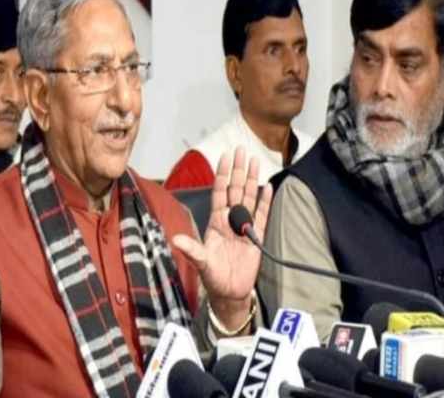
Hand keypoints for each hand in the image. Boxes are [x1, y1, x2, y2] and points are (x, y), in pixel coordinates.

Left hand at [172, 146, 270, 328]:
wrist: (230, 293)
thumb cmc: (213, 277)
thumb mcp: (201, 262)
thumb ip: (191, 250)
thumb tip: (174, 240)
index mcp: (216, 221)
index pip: (219, 192)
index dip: (222, 174)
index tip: (224, 156)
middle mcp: (230, 220)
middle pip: (235, 189)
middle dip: (238, 169)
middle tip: (242, 150)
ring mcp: (244, 227)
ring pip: (249, 197)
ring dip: (252, 179)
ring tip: (255, 161)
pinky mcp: (257, 237)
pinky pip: (262, 215)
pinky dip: (266, 201)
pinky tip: (269, 187)